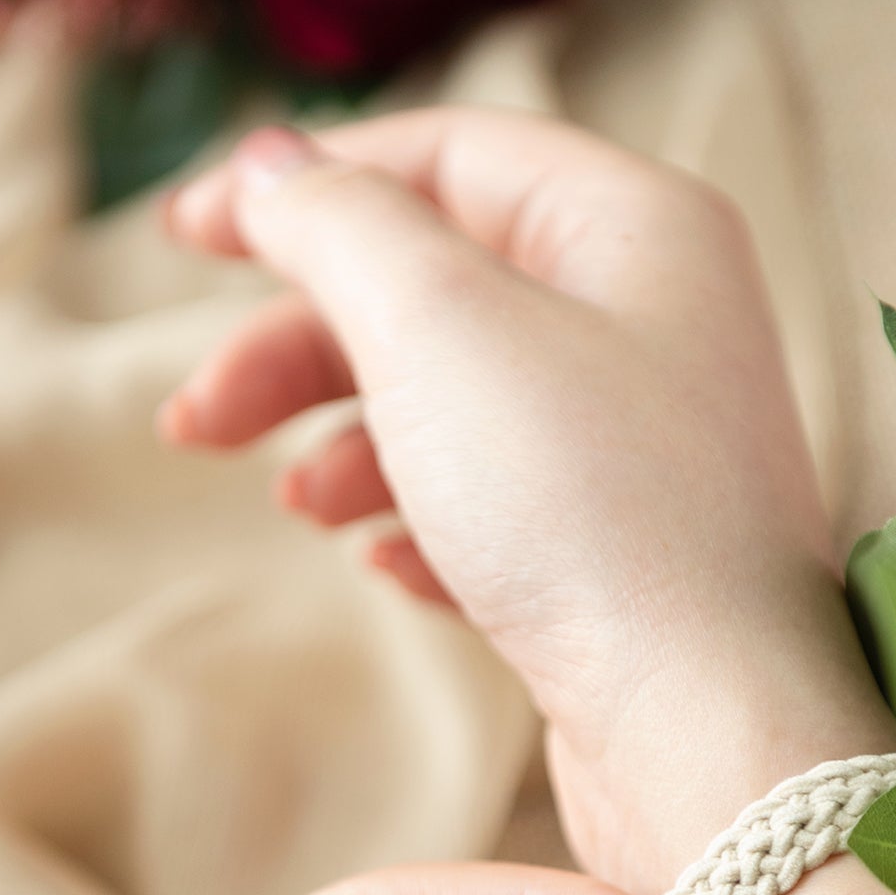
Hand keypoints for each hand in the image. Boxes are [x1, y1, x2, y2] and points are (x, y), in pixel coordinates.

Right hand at [159, 109, 895, 894]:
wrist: (708, 738)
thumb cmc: (592, 517)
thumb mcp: (439, 328)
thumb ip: (341, 227)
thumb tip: (277, 169)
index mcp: (633, 226)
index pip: (445, 156)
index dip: (305, 187)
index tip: (187, 236)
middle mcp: (654, 323)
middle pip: (438, 288)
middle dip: (303, 346)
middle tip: (198, 422)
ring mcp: (643, 449)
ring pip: (458, 405)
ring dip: (350, 442)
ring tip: (298, 509)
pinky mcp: (626, 559)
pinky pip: (498, 508)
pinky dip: (423, 521)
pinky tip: (387, 567)